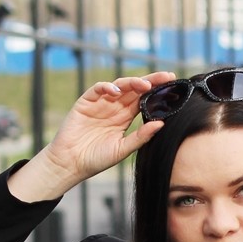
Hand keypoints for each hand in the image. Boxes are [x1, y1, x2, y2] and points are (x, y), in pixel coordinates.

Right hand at [9, 73, 175, 200]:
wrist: (71, 164)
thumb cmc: (96, 159)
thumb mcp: (122, 150)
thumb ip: (140, 137)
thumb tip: (161, 124)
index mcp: (124, 117)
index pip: (143, 100)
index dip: (156, 92)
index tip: (172, 85)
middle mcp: (114, 107)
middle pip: (134, 89)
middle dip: (150, 82)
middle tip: (166, 77)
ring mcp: (101, 103)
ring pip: (119, 86)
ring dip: (132, 83)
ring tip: (145, 85)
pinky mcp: (86, 102)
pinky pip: (98, 89)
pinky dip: (107, 88)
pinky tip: (116, 92)